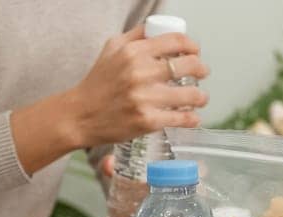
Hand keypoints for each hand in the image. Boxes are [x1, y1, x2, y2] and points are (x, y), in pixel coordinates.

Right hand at [66, 26, 209, 146]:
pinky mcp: (147, 121)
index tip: (195, 52)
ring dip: (200, 96)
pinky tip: (193, 117)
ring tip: (201, 98)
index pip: (176, 41)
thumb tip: (158, 29)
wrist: (80, 115)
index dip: (192, 46)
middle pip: (188, 65)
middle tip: (202, 73)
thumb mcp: (111, 49)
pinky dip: (191, 118)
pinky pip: (179, 118)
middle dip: (201, 69)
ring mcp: (144, 98)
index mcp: (134, 52)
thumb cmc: (97, 83)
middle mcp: (140, 73)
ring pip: (189, 94)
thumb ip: (136, 36)